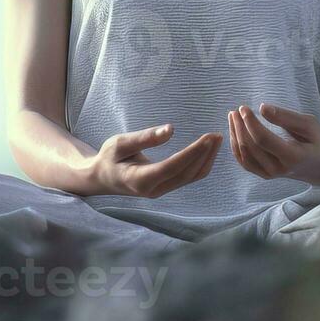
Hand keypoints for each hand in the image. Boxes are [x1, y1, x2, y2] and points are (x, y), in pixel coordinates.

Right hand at [86, 124, 222, 198]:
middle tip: (217, 134)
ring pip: (191, 178)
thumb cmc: (108, 157)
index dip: (193, 152)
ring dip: (206, 159)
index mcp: (141, 180)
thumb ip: (144, 138)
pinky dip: (201, 164)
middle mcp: (154, 189)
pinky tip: (208, 150)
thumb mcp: (120, 143)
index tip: (208, 137)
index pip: (173, 166)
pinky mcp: (166, 187)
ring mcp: (161, 191)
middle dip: (204, 154)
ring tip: (217, 140)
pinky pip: (188, 178)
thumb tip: (171, 129)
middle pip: (186, 174)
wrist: (102, 177)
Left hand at [227, 103, 319, 183]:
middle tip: (236, 110)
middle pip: (251, 147)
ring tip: (232, 117)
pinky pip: (244, 161)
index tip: (244, 108)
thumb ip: (286, 117)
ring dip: (235, 135)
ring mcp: (271, 174)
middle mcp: (280, 169)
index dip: (250, 122)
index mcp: (293, 156)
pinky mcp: (264, 175)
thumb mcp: (309, 124)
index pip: (263, 139)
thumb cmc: (315, 140)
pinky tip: (235, 130)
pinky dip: (235, 145)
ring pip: (244, 155)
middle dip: (240, 127)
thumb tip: (262, 108)